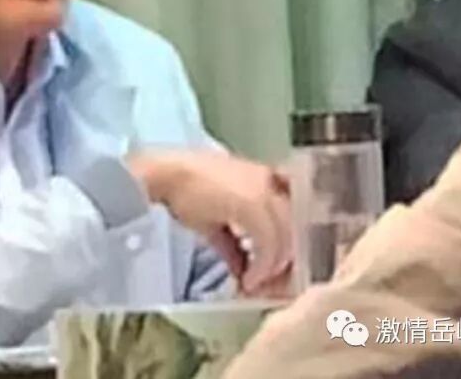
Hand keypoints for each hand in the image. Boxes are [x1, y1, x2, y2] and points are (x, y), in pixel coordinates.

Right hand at [127, 151, 291, 292]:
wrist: (164, 174)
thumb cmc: (184, 190)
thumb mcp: (216, 219)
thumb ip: (234, 244)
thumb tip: (243, 271)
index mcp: (268, 181)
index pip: (296, 218)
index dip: (290, 248)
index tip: (280, 272)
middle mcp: (272, 184)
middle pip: (296, 231)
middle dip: (285, 264)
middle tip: (270, 287)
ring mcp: (264, 192)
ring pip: (286, 240)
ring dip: (272, 269)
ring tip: (255, 285)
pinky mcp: (252, 204)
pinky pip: (268, 244)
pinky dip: (261, 267)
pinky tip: (247, 280)